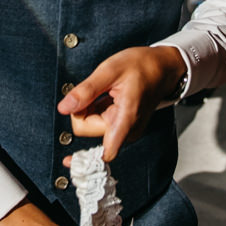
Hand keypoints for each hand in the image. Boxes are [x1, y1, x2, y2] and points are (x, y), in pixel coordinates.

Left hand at [57, 46, 185, 162]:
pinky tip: (106, 95)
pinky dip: (95, 109)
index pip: (104, 154)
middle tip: (95, 90)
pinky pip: (98, 122)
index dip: (83, 157)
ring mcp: (125, 129)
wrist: (162, 67)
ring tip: (105, 90)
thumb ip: (86, 91)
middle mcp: (126, 130)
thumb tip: (64, 108)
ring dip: (89, 108)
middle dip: (82, 110)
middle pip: (86, 129)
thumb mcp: (110, 70)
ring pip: (91, 125)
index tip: (67, 159)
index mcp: (125, 119)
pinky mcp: (123, 126)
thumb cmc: (142, 66)